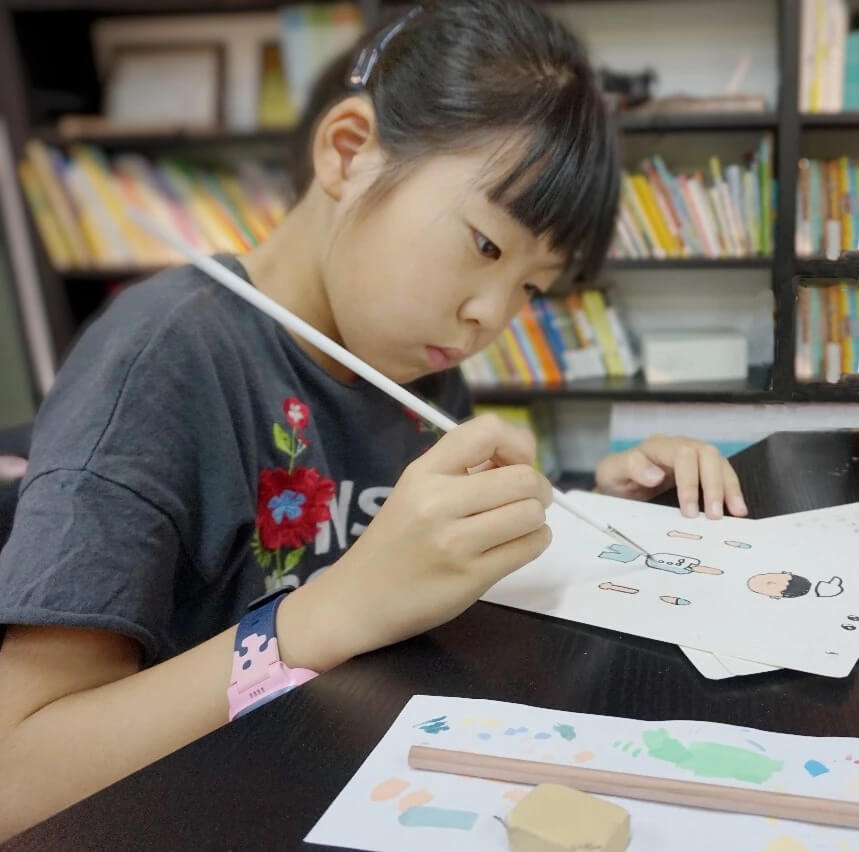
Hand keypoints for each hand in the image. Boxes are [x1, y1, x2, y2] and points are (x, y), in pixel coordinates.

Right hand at [279, 415, 552, 670]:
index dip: (517, 443)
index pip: (487, 431)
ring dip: (536, 518)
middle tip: (528, 500)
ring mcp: (456, 542)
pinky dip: (535, 541)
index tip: (515, 462)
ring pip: (531, 513)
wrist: (358, 599)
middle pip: (522, 477)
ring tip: (519, 525)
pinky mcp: (471, 577)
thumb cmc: (393, 541)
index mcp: (423, 472)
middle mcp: (438, 501)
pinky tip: (518, 543)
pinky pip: (529, 547)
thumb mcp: (414, 490)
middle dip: (537, 487)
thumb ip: (461, 470)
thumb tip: (520, 460)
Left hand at [594, 434, 746, 519]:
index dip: (689, 482)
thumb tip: (656, 476)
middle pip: (707, 455)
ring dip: (729, 487)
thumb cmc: (616, 477)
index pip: (682, 455)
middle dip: (714, 485)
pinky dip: (731, 490)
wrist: (618, 482)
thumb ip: (631, 469)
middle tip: (714, 515)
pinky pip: (722, 474)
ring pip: (719, 463)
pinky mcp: (701, 469)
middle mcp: (679, 446)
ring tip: (736, 513)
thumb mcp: (612, 472)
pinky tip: (737, 509)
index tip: (689, 511)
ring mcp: (693, 456)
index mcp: (657, 446)